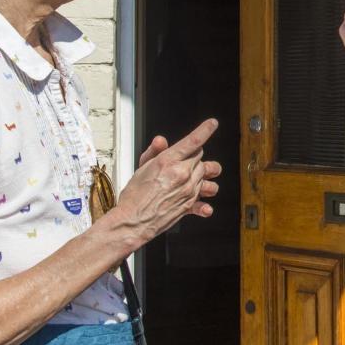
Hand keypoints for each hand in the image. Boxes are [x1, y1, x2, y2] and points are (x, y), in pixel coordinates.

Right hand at [113, 118, 221, 246]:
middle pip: (200, 157)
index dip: (205, 130)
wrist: (132, 221)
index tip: (212, 124)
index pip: (192, 141)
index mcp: (169, 162)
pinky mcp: (190, 205)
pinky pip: (205, 202)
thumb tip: (161, 140)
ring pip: (207, 175)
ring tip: (194, 178)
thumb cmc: (134, 195)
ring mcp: (188, 190)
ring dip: (203, 175)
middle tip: (182, 162)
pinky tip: (202, 205)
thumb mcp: (141, 168)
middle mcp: (182, 174)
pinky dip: (204, 203)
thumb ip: (154, 152)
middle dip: (193, 157)